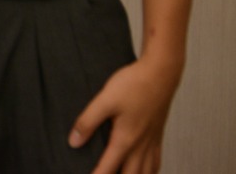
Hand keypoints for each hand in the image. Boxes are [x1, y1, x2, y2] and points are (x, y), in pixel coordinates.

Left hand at [69, 54, 182, 173]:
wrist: (162, 72)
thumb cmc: (134, 84)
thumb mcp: (105, 100)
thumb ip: (88, 121)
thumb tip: (74, 142)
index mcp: (126, 140)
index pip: (108, 169)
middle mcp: (141, 146)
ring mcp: (152, 142)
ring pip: (147, 173)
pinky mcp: (158, 135)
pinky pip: (156, 163)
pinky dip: (150, 172)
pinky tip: (145, 171)